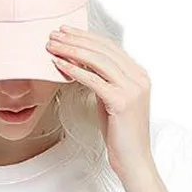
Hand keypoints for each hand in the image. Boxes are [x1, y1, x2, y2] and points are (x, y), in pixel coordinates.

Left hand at [46, 25, 153, 177]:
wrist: (133, 159)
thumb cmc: (120, 134)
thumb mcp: (111, 100)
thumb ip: (103, 81)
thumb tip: (82, 66)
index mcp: (138, 74)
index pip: (109, 47)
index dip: (86, 37)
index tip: (66, 32)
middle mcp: (138, 78)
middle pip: (103, 50)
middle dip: (76, 40)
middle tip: (54, 34)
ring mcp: (132, 89)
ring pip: (98, 61)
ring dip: (72, 51)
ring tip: (52, 46)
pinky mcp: (122, 102)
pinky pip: (94, 80)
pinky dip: (74, 70)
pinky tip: (59, 64)